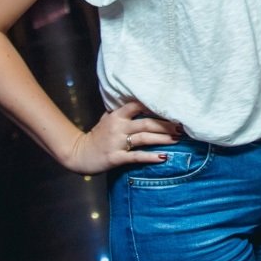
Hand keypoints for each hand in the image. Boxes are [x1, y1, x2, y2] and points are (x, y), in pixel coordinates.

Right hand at [63, 100, 182, 173]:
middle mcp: (118, 127)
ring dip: (162, 138)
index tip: (171, 106)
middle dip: (165, 124)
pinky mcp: (116, 157)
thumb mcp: (107, 119)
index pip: (138, 105)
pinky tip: (164, 157)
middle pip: (146, 123)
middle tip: (181, 126)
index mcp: (117, 115)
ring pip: (144, 138)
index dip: (154, 105)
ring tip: (177, 138)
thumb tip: (141, 103)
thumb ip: (122, 111)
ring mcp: (117, 142)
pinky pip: (136, 157)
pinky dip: (151, 157)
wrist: (79, 154)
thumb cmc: (97, 136)